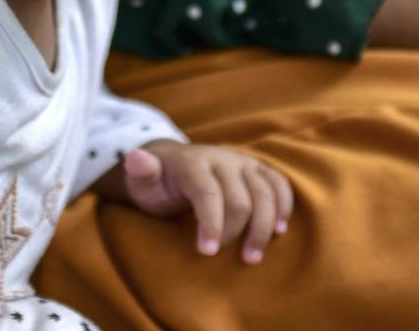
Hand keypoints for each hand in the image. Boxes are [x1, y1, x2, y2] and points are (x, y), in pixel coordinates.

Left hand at [120, 140, 292, 263]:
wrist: (174, 164)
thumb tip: (135, 158)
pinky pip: (279, 183)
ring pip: (266, 192)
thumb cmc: (157, 183)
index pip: (208, 193)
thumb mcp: (142, 181)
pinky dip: (284, 206)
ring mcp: (242, 162)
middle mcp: (222, 158)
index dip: (212, 224)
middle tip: (233, 260)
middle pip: (241, 198)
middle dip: (238, 232)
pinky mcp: (257, 168)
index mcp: (193, 163)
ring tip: (254, 256)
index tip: (207, 253)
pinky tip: (278, 231)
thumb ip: (140, 172)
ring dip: (264, 226)